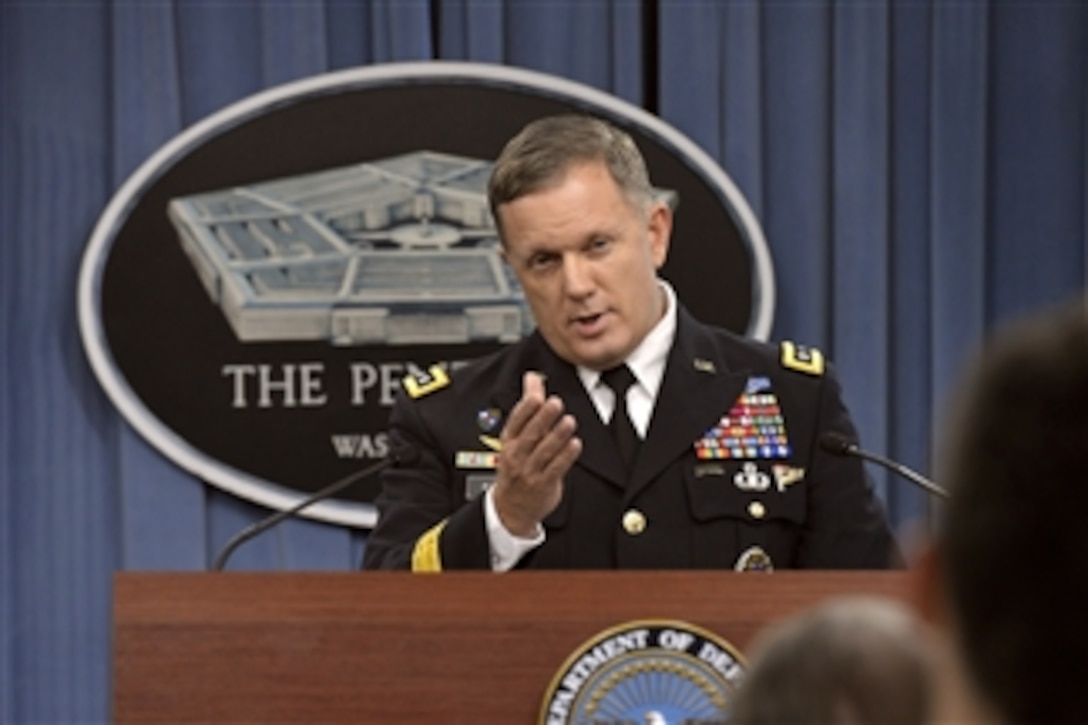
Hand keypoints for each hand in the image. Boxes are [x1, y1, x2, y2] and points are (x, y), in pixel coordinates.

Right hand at [492, 371, 581, 536]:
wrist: (511, 507)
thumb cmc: (516, 465)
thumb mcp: (516, 436)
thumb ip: (528, 405)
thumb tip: (533, 377)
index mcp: (509, 441)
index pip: (516, 421)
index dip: (526, 408)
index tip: (537, 394)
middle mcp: (517, 455)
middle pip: (531, 434)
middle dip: (543, 418)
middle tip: (555, 403)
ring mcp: (529, 471)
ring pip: (544, 451)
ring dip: (557, 436)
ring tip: (568, 422)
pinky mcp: (544, 484)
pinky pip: (556, 469)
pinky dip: (566, 456)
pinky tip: (575, 444)